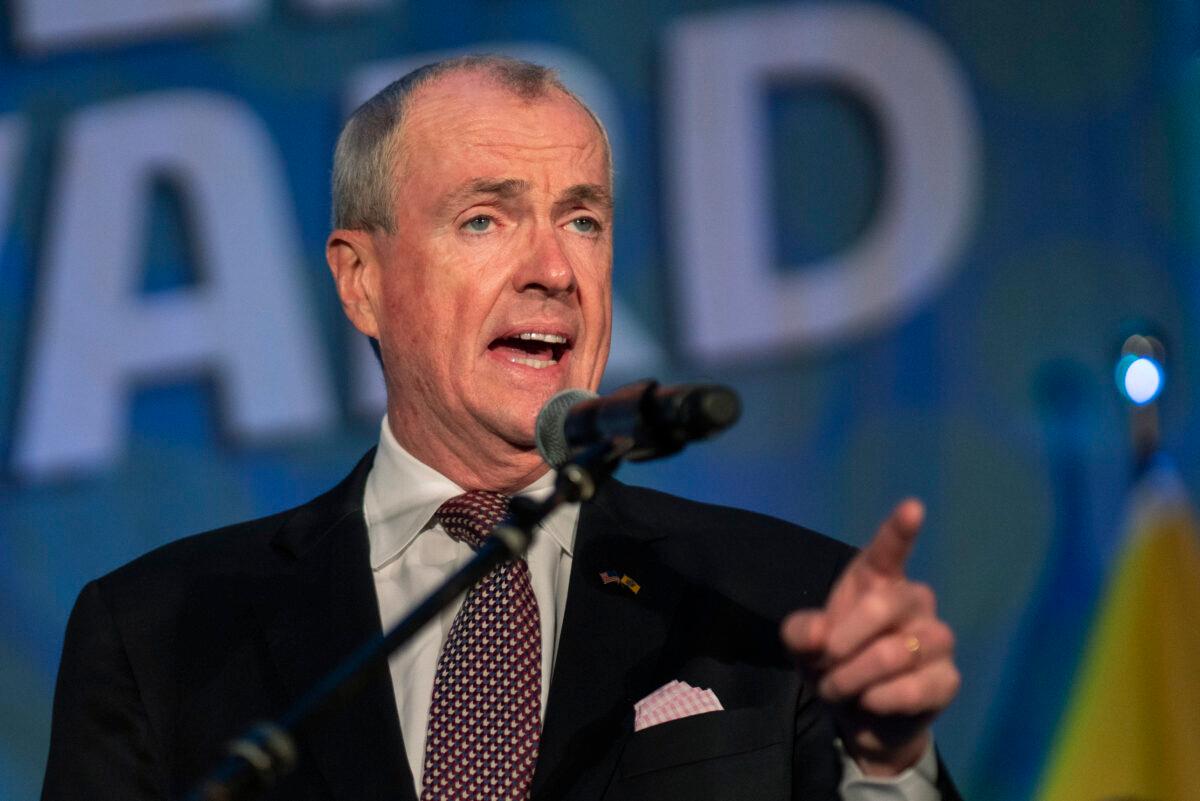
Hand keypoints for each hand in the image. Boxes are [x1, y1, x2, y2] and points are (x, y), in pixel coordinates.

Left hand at [779, 499, 959, 776]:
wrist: (861, 716)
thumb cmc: (833, 663)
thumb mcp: (803, 645)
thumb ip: (801, 632)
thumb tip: (820, 635)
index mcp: (877, 581)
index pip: (889, 550)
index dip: (900, 529)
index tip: (913, 508)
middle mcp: (914, 601)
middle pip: (884, 606)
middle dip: (843, 643)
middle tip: (824, 668)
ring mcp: (937, 638)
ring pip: (896, 652)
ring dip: (855, 678)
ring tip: (841, 689)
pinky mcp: (948, 679)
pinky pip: (914, 688)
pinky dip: (880, 700)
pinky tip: (871, 703)